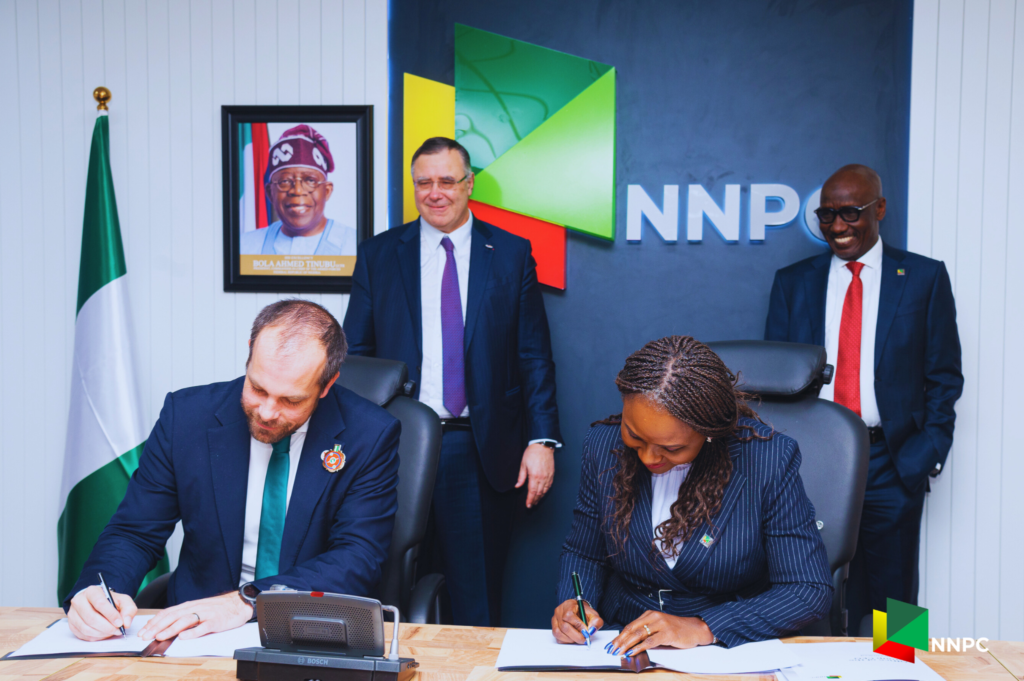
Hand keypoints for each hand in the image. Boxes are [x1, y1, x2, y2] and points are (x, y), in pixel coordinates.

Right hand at [68, 585, 138, 640]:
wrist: (97, 603)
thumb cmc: (110, 602)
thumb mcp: (123, 601)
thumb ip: (128, 609)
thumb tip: (126, 623)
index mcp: (92, 591)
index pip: (100, 603)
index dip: (110, 615)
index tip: (120, 623)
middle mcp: (79, 601)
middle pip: (91, 618)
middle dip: (107, 627)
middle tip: (117, 630)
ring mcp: (73, 614)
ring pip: (86, 628)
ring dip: (101, 633)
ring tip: (112, 632)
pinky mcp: (72, 624)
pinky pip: (83, 635)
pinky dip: (95, 637)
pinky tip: (103, 634)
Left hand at [138, 591, 252, 640]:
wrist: (238, 603)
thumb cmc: (217, 608)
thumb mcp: (198, 609)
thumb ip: (183, 615)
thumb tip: (165, 625)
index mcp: (189, 605)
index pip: (168, 612)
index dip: (154, 622)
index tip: (143, 631)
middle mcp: (195, 608)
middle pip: (173, 616)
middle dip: (157, 627)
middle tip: (146, 636)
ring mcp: (206, 614)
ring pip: (185, 620)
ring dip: (171, 629)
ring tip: (160, 636)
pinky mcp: (216, 621)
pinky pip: (203, 627)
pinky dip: (193, 632)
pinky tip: (184, 637)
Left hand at [516, 443, 554, 507]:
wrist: (543, 446)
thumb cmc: (532, 453)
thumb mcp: (523, 464)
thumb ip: (521, 477)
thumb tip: (517, 486)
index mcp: (534, 476)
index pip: (532, 492)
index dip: (530, 500)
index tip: (528, 505)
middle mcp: (542, 478)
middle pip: (539, 493)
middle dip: (535, 500)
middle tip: (531, 505)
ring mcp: (548, 476)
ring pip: (545, 491)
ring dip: (540, 497)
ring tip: (536, 501)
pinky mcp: (552, 474)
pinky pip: (549, 486)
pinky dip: (546, 491)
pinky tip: (543, 493)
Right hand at [552, 598, 604, 644]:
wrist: (578, 611)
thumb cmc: (585, 613)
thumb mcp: (593, 614)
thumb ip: (596, 622)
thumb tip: (591, 631)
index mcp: (568, 605)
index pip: (569, 616)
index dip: (578, 626)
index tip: (586, 633)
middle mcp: (559, 611)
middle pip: (564, 626)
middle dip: (576, 636)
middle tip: (584, 639)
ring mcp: (555, 619)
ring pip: (558, 633)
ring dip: (570, 639)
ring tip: (578, 638)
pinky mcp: (553, 627)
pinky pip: (557, 637)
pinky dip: (565, 641)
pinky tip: (572, 639)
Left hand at [607, 611, 713, 655]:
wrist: (695, 629)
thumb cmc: (677, 629)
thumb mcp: (659, 627)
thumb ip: (647, 632)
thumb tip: (631, 643)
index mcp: (649, 615)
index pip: (630, 626)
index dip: (619, 636)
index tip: (611, 644)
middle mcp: (653, 617)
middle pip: (632, 629)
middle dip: (619, 640)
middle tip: (611, 649)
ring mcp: (661, 624)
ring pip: (639, 634)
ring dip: (626, 645)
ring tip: (619, 652)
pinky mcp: (667, 633)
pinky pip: (650, 641)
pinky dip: (639, 647)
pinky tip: (633, 652)